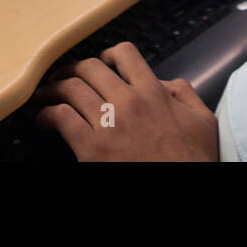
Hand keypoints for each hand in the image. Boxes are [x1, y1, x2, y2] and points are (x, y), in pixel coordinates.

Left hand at [36, 43, 218, 160]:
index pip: (125, 55)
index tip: (100, 62)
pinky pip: (61, 119)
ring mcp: (108, 125)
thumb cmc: (192, 162)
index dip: (108, 54)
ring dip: (52, 89)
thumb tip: (164, 83)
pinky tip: (43, 120)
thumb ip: (184, 94)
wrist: (181, 191)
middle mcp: (128, 102)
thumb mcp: (202, 121)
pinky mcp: (91, 149)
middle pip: (89, 68)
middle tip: (63, 77)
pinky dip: (47, 115)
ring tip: (45, 94)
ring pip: (70, 90)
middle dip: (72, 69)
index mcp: (154, 93)